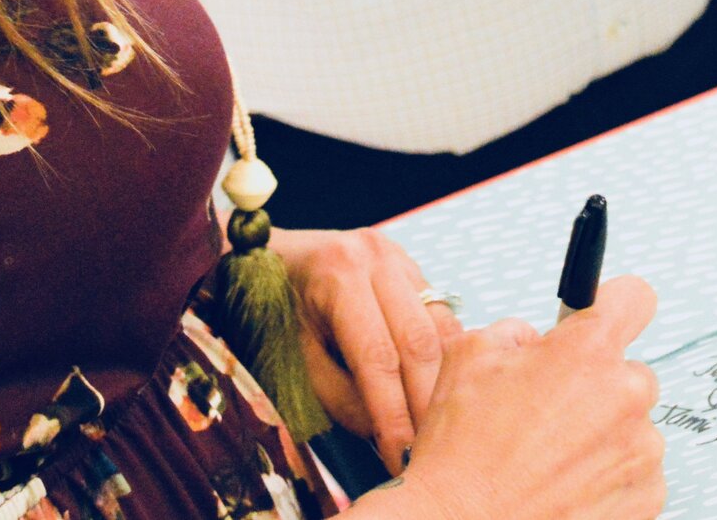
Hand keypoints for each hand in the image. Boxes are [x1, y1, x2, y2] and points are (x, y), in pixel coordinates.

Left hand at [273, 227, 458, 472]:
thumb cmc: (273, 310)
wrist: (271, 256)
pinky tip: (441, 393)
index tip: (400, 458)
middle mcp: (378, 258)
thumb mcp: (292, 356)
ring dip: (444, 383)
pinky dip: (444, 359)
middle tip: (428, 450)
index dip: (393, 414)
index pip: (378, 356)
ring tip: (439, 428)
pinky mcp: (414, 269)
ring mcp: (401, 258)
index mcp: (339, 275)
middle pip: (420, 342)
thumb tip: (384, 432)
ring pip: (441, 329)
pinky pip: (442, 318)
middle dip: (426, 404)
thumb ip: (338, 395)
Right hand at [362, 275, 663, 519]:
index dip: (616, 304)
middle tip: (551, 410)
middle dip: (596, 385)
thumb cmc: (464, 453)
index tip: (608, 314)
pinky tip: (566, 483)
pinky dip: (609, 475)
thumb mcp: (470, 356)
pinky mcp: (647, 496)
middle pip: (629, 372)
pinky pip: (637, 471)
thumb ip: (518, 331)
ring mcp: (641, 451)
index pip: (634, 298)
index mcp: (587, 353)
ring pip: (631, 425)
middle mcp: (625, 397)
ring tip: (550, 457)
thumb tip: (537, 339)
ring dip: (601, 434)